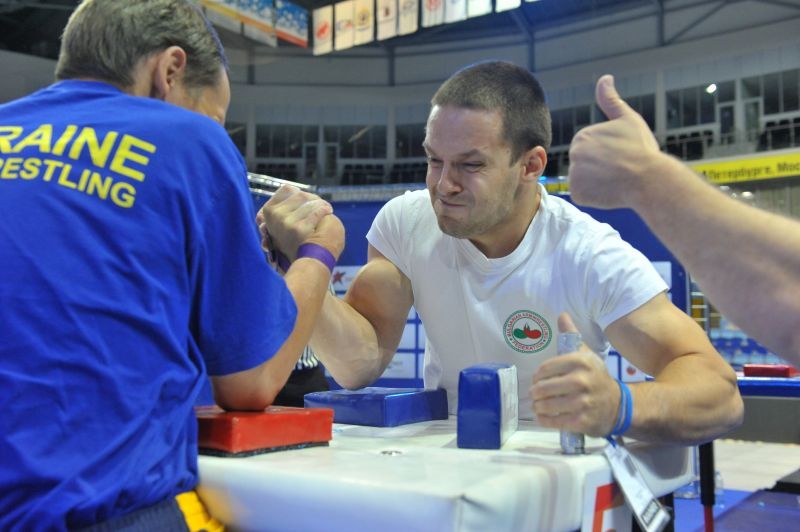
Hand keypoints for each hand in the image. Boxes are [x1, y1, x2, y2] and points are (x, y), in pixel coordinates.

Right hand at [257, 185, 334, 260]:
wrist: (303, 265)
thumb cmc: (293, 247)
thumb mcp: (277, 231)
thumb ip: (274, 219)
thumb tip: (263, 217)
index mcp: (269, 212)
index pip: (287, 190)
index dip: (300, 194)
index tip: (306, 202)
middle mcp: (275, 216)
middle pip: (300, 195)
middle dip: (312, 200)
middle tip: (320, 205)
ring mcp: (286, 223)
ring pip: (309, 201)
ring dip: (321, 205)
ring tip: (326, 209)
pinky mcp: (298, 229)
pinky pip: (316, 211)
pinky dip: (324, 210)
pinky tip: (328, 212)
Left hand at [529, 313, 620, 436]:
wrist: (619, 405)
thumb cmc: (595, 377)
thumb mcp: (586, 354)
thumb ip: (571, 335)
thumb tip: (562, 314)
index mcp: (580, 362)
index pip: (545, 368)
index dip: (537, 376)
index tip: (537, 379)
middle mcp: (581, 380)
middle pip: (543, 388)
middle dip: (535, 393)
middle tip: (535, 395)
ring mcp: (582, 402)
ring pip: (547, 405)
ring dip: (538, 407)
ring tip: (537, 405)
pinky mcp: (582, 421)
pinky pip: (554, 421)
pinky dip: (544, 420)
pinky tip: (543, 417)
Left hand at [567, 74, 664, 208]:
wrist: (650, 179)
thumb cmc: (641, 149)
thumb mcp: (628, 120)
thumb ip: (611, 101)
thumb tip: (604, 78)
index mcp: (582, 135)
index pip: (591, 150)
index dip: (608, 155)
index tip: (621, 155)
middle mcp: (573, 153)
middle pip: (585, 165)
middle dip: (601, 169)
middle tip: (620, 169)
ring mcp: (574, 173)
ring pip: (585, 181)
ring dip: (597, 183)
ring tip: (616, 180)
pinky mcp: (577, 192)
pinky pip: (584, 196)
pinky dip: (595, 197)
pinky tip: (609, 191)